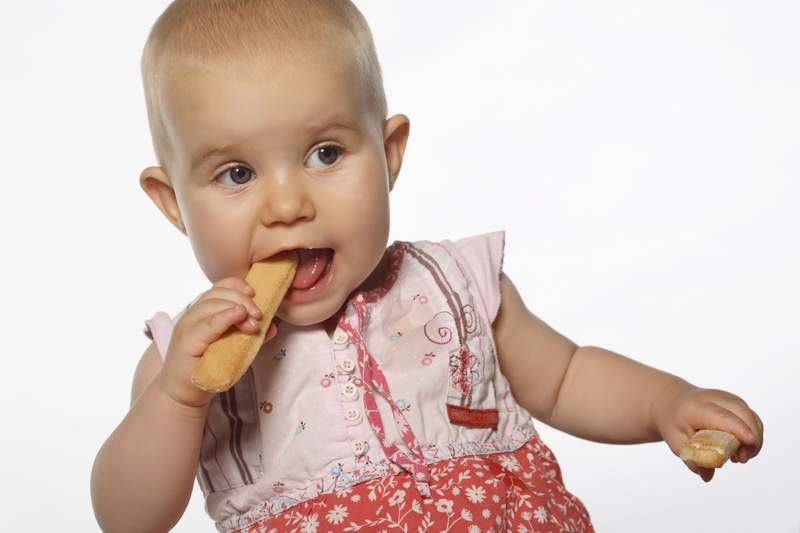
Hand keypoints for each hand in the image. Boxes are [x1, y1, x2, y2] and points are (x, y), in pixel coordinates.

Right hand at [157, 277, 276, 408]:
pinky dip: (224, 316)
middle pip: (217, 293)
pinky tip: (238, 315)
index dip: (237, 285)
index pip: (218, 288)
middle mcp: (193, 315)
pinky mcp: (186, 342)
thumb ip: (250, 335)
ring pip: (211, 304)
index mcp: (203, 312)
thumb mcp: (235, 348)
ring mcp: (187, 327)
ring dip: (237, 307)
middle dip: (242, 299)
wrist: (185, 394)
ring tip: (254, 321)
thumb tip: (272, 326)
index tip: (255, 292)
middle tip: (259, 313)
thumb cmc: (210, 368)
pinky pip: (207, 324)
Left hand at [653, 382, 763, 481]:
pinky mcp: (736, 402)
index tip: (750, 442)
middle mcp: (716, 398)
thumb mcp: (675, 441)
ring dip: (753, 441)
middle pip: (744, 415)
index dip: (738, 429)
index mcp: (696, 407)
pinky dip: (752, 436)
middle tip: (741, 460)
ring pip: (752, 418)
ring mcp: (728, 398)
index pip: (722, 417)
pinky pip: (752, 419)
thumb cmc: (674, 422)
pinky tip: (739, 449)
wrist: (673, 402)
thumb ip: (692, 459)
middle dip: (752, 440)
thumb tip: (707, 477)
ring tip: (737, 457)